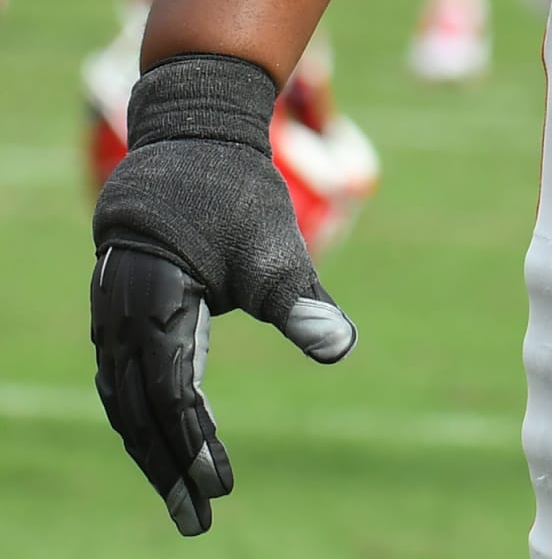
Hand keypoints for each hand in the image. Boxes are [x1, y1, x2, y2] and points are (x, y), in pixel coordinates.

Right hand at [91, 53, 355, 535]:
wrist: (193, 131)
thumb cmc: (237, 191)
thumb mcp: (275, 247)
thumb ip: (301, 303)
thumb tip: (341, 349)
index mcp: (158, 307)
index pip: (175, 399)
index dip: (198, 448)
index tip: (222, 490)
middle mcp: (122, 316)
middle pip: (140, 413)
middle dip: (168, 468)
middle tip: (196, 520)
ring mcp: (111, 311)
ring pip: (124, 398)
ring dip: (151, 447)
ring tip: (181, 490)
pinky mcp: (115, 303)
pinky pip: (119, 374)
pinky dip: (138, 411)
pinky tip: (161, 434)